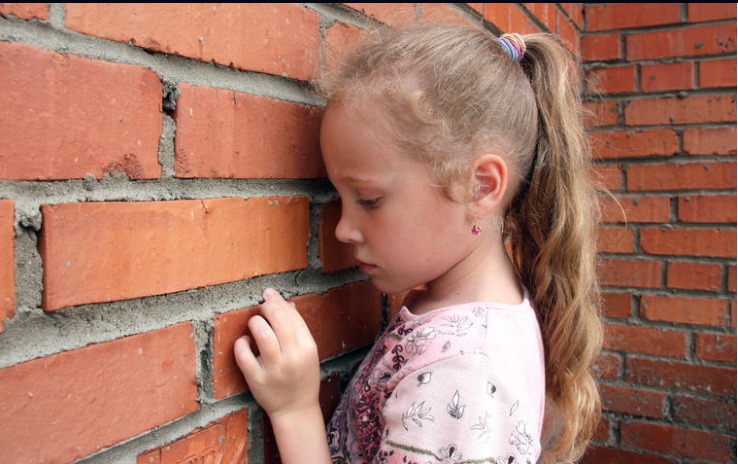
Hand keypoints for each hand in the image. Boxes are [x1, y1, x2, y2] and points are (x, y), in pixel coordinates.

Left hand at [234, 288, 320, 417]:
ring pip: (261, 334)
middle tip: (262, 308)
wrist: (296, 409)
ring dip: (255, 322)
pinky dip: (241, 343)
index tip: (269, 295)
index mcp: (307, 347)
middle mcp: (292, 357)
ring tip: (254, 323)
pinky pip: (243, 354)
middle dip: (266, 307)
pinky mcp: (257, 380)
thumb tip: (287, 303)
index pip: (292, 315)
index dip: (278, 301)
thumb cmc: (301, 376)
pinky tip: (245, 342)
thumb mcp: (308, 352)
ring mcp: (274, 369)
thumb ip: (298, 328)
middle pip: (278, 320)